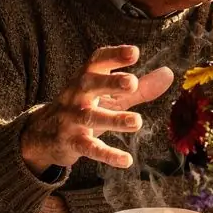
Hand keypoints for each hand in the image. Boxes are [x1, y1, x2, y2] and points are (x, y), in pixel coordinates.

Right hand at [20, 45, 173, 175]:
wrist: (43, 134)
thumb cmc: (84, 108)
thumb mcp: (110, 96)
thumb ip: (139, 87)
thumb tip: (169, 73)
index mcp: (86, 78)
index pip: (97, 62)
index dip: (114, 56)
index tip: (134, 52)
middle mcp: (76, 95)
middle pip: (90, 85)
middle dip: (110, 83)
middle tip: (132, 83)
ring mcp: (72, 119)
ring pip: (92, 117)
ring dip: (114, 119)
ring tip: (137, 122)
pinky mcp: (72, 142)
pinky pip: (89, 148)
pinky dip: (107, 154)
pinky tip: (126, 160)